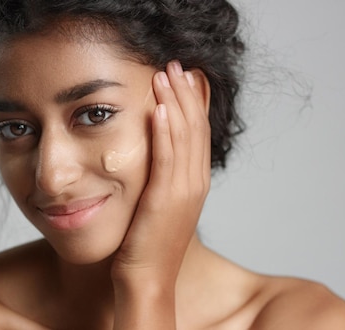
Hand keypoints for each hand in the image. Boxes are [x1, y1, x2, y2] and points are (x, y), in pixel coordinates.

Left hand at [111, 60, 210, 286]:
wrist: (147, 278)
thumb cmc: (146, 243)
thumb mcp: (159, 204)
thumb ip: (162, 177)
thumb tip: (154, 155)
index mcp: (195, 182)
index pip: (198, 132)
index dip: (192, 101)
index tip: (183, 76)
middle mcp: (195, 183)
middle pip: (195, 128)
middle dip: (185, 93)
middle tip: (175, 64)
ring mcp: (184, 192)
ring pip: (183, 138)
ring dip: (174, 103)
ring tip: (164, 75)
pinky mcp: (166, 200)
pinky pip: (167, 160)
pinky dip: (164, 132)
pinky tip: (157, 109)